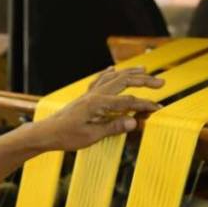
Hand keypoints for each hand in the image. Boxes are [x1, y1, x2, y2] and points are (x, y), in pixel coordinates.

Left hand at [34, 66, 163, 151]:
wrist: (46, 133)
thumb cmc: (66, 136)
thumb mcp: (91, 136)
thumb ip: (113, 127)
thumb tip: (134, 122)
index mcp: (97, 103)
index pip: (128, 101)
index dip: (145, 104)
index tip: (158, 108)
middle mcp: (94, 94)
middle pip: (124, 81)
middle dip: (144, 80)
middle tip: (161, 82)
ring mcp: (89, 94)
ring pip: (113, 77)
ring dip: (130, 72)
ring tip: (145, 69)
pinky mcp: (85, 97)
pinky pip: (99, 80)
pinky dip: (109, 73)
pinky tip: (113, 69)